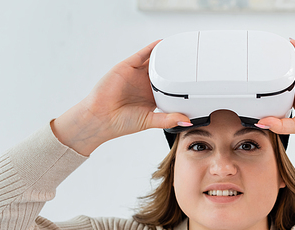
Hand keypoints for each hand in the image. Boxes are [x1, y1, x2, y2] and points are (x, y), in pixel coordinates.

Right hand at [52, 40, 190, 154]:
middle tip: (190, 59)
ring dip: (165, 55)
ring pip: (154, 61)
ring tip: (180, 48)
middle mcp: (144, 85)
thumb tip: (187, 122)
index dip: (180, 82)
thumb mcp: (150, 121)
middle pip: (163, 71)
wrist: (100, 118)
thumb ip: (168, 120)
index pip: (169, 86)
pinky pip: (141, 55)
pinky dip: (151, 48)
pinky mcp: (127, 67)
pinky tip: (162, 43)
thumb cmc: (121, 122)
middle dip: (175, 66)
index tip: (194, 79)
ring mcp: (136, 75)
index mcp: (151, 97)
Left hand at [258, 39, 294, 176]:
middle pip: (288, 70)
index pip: (280, 84)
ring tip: (273, 45)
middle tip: (261, 55)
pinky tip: (292, 43)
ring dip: (286, 53)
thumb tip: (260, 122)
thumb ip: (278, 124)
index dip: (270, 78)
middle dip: (276, 63)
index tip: (256, 74)